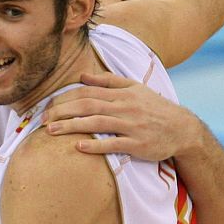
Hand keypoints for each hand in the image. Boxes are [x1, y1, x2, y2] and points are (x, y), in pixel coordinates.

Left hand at [42, 72, 198, 160]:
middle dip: (62, 111)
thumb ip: (108, 81)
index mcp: (122, 93)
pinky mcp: (138, 144)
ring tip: (51, 131)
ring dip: (72, 126)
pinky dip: (96, 145)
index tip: (46, 106)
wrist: (183, 129)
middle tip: (41, 119)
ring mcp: (131, 125)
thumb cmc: (154, 108)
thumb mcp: (134, 88)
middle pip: (87, 105)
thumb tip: (81, 77)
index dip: (65, 98)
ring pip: (97, 123)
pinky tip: (79, 147)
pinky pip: (114, 144)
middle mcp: (125, 107)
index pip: (87, 92)